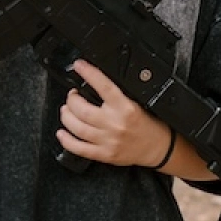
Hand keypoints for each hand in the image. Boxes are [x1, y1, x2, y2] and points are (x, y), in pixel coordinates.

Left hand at [55, 59, 171, 167]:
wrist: (158, 147)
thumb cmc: (148, 124)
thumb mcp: (136, 102)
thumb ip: (116, 95)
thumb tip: (95, 82)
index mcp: (125, 107)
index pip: (103, 86)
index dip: (89, 73)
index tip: (79, 66)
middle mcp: (115, 124)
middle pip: (83, 110)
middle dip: (72, 100)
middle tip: (72, 96)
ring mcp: (108, 141)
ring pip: (78, 128)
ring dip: (67, 117)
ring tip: (66, 111)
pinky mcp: (104, 154)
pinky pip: (80, 148)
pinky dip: (67, 140)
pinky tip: (62, 133)